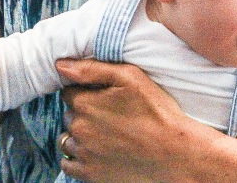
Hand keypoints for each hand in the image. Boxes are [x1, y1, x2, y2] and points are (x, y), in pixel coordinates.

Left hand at [56, 58, 221, 182]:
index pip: (68, 92)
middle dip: (83, 112)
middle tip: (108, 114)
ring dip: (79, 135)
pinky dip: (76, 158)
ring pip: (67, 139)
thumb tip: (60, 65)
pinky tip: (93, 152)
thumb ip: (92, 69)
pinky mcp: (91, 174)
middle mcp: (79, 129)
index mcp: (85, 104)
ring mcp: (84, 153)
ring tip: (103, 134)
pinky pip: (68, 165)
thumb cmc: (157, 112)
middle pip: (69, 114)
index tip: (101, 96)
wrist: (176, 154)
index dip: (84, 91)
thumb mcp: (130, 77)